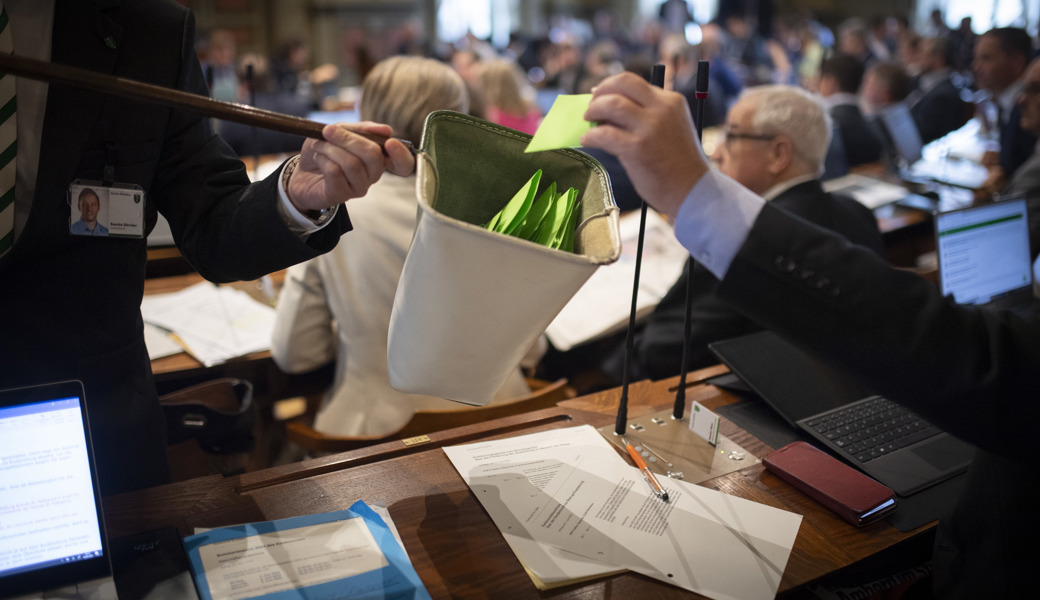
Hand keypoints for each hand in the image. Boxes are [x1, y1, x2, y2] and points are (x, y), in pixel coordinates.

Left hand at [286, 121, 414, 212]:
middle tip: (329, 131)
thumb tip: (386, 129)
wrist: (300, 172)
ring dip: (330, 148)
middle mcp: (372, 175)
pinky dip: (322, 159)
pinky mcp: (340, 195)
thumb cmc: (324, 151)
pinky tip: (317, 158)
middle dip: (348, 138)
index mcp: (378, 159)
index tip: (390, 141)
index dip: (401, 154)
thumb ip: (362, 129)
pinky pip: (335, 172)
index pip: (403, 164)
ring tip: (319, 145)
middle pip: (373, 156)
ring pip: (351, 163)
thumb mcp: (341, 132)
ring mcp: (358, 188)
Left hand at [580, 72, 707, 218]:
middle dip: (600, 92)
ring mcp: (650, 127)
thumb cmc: (677, 162)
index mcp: (671, 101)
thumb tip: (609, 107)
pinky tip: (587, 140)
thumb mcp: (671, 126)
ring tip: (588, 122)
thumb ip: (647, 114)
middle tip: (590, 107)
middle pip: (622, 83)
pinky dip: (591, 136)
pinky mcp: (637, 148)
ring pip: (611, 104)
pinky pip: (604, 134)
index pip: (634, 82)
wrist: (692, 189)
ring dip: (593, 111)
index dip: (611, 86)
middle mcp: (662, 109)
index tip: (599, 95)